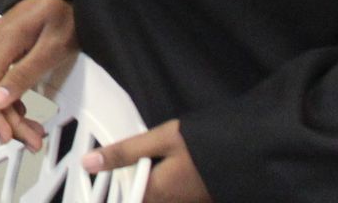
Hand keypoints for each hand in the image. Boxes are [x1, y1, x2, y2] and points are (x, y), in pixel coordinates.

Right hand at [0, 0, 77, 150]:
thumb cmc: (66, 15)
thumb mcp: (52, 48)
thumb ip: (24, 74)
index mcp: (2, 41)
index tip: (9, 138)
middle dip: (7, 120)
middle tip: (33, 142)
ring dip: (11, 113)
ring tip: (34, 134)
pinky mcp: (6, 47)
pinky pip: (1, 78)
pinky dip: (12, 99)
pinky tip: (25, 113)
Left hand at [84, 121, 208, 202]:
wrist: (250, 153)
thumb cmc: (202, 144)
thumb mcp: (160, 139)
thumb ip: (124, 152)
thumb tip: (87, 163)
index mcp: (155, 193)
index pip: (123, 200)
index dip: (108, 194)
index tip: (96, 189)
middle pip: (138, 200)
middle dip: (125, 189)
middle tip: (108, 167)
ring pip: (154, 199)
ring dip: (141, 188)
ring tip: (131, 167)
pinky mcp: (197, 201)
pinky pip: (170, 198)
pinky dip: (158, 189)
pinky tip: (157, 171)